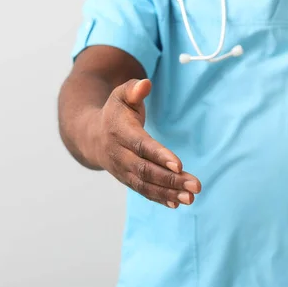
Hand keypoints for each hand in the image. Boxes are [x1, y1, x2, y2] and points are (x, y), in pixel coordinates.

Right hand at [92, 79, 200, 208]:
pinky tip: (178, 202)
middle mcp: (119, 154)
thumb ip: (133, 89)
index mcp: (119, 132)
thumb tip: (145, 84)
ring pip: (146, 185)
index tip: (180, 165)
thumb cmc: (115, 112)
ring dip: (169, 193)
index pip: (141, 146)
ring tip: (191, 198)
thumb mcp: (121, 95)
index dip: (159, 155)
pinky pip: (144, 191)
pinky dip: (160, 198)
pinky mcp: (127, 179)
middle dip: (171, 180)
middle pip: (146, 170)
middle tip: (196, 186)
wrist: (91, 136)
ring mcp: (122, 170)